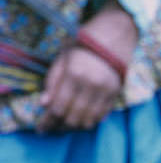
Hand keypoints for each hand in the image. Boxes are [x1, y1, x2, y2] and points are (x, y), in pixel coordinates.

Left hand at [37, 0, 136, 131]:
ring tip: (68, 124)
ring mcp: (106, 90)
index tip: (42, 128)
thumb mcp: (63, 57)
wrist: (116, 34)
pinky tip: (84, 119)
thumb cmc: (84, 43)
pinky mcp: (116, 92)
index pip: (59, 107)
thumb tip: (45, 103)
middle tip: (54, 127)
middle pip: (74, 117)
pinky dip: (92, 120)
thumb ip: (53, 81)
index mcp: (74, 75)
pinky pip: (103, 115)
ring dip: (76, 125)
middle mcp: (91, 85)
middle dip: (61, 125)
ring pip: (89, 120)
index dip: (49, 121)